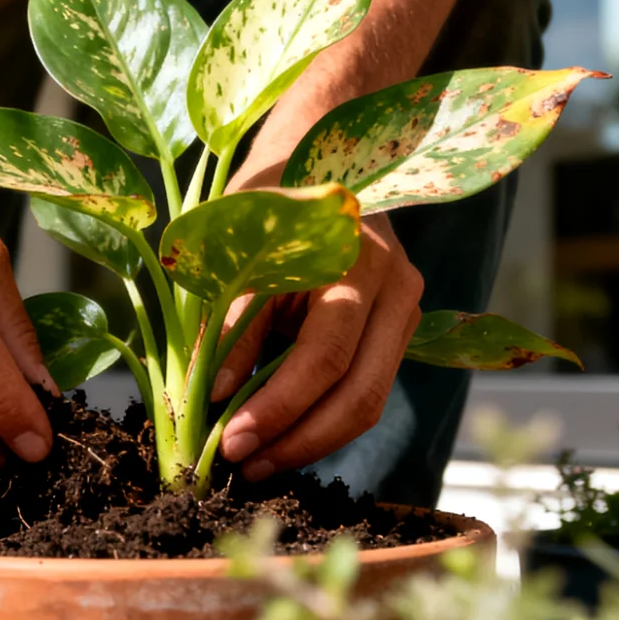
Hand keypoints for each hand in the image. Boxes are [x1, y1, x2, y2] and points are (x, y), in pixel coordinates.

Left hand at [209, 212, 422, 480]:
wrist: (311, 151)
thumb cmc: (263, 200)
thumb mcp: (236, 254)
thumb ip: (230, 326)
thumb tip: (214, 400)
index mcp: (356, 260)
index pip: (323, 357)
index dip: (277, 409)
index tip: (229, 443)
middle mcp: (396, 287)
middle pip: (361, 393)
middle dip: (299, 440)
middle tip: (245, 467)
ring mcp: (404, 308)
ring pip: (369, 399)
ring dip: (311, 440)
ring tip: (257, 463)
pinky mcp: (397, 326)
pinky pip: (365, 387)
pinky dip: (323, 419)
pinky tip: (281, 438)